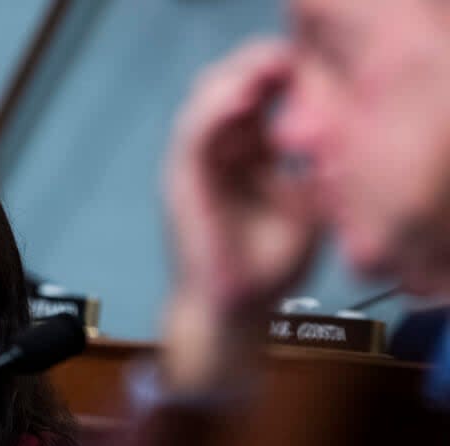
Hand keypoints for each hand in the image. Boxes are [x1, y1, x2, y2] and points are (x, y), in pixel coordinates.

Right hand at [165, 38, 318, 318]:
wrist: (237, 311)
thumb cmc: (268, 268)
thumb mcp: (309, 203)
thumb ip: (313, 164)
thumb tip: (337, 127)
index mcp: (246, 154)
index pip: (259, 92)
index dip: (282, 71)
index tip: (313, 66)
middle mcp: (217, 152)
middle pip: (231, 82)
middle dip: (260, 64)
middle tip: (291, 61)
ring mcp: (195, 164)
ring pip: (206, 96)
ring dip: (238, 77)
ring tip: (270, 69)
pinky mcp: (181, 181)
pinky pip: (193, 131)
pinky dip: (216, 108)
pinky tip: (245, 99)